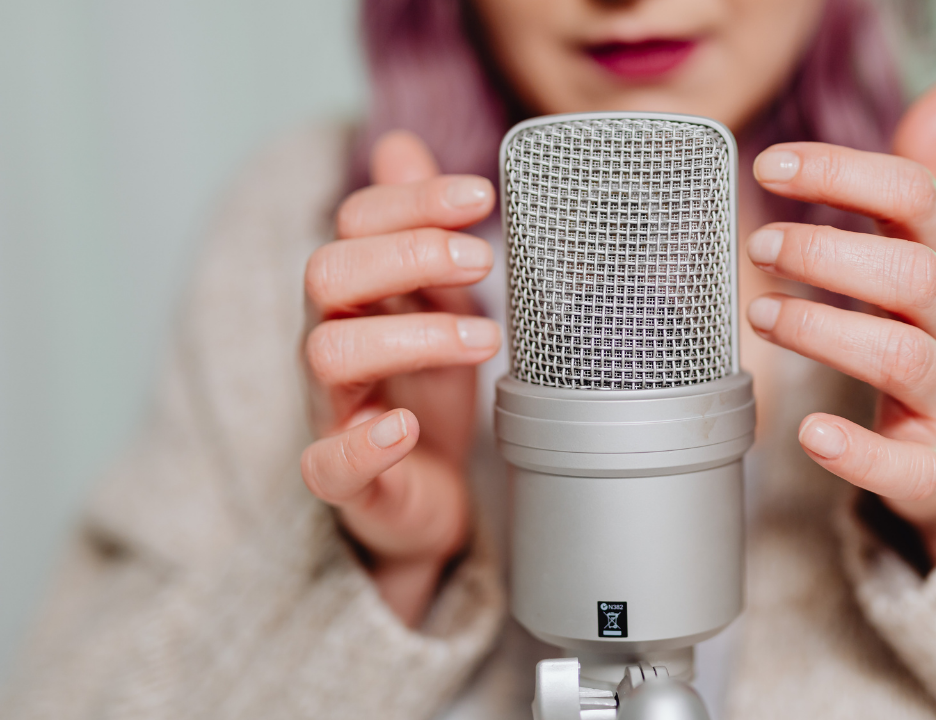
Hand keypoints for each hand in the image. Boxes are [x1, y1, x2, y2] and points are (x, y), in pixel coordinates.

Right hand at [299, 131, 498, 624]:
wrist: (433, 492)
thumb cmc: (430, 390)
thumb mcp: (438, 302)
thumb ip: (421, 234)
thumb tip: (399, 144)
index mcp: (358, 294)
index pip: (357, 222)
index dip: (414, 200)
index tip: (483, 194)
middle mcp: (332, 340)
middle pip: (328, 270)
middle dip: (408, 253)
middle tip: (482, 260)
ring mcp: (332, 409)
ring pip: (327, 353)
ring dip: (412, 337)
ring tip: (486, 339)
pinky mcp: (344, 478)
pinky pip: (326, 464)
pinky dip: (364, 444)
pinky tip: (406, 427)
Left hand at [746, 81, 935, 562]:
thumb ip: (926, 178)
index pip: (915, 197)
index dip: (845, 173)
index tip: (771, 164)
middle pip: (912, 275)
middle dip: (834, 255)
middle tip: (763, 246)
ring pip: (903, 359)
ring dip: (829, 335)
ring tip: (765, 315)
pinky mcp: (930, 464)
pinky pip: (904, 463)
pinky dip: (856, 451)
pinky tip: (810, 434)